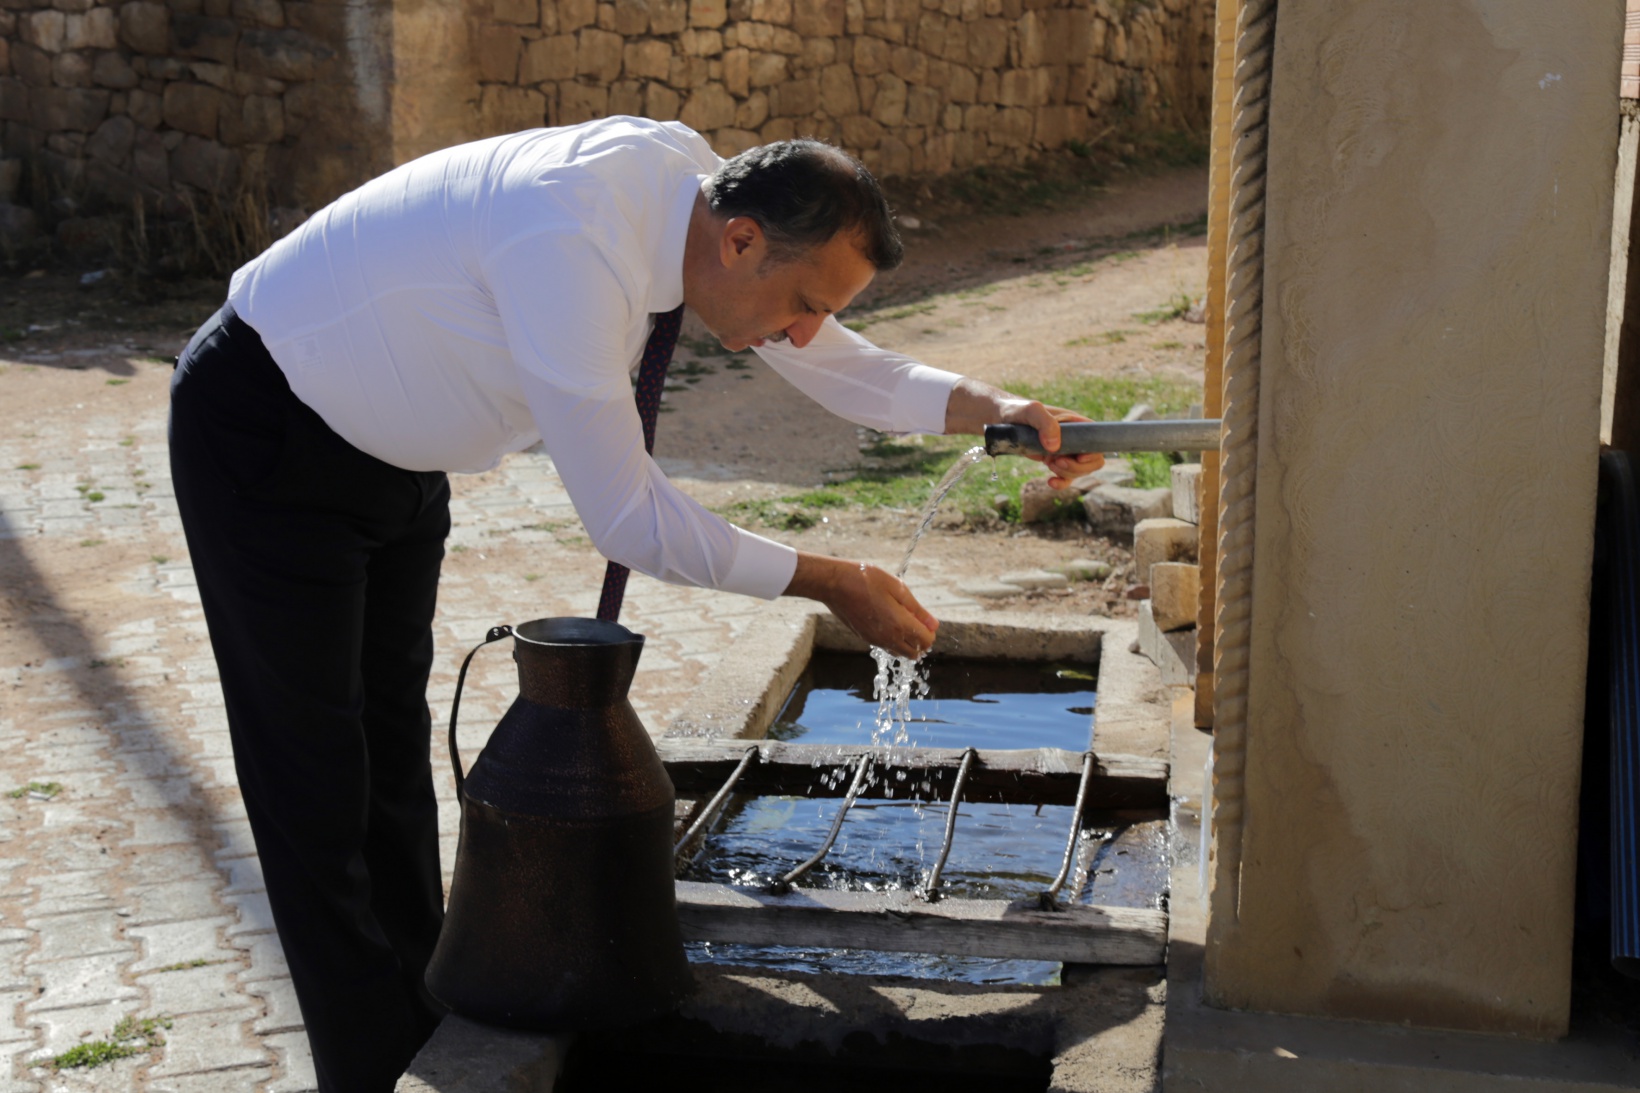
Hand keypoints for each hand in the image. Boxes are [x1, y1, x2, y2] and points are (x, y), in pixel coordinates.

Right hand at [784, 552, 937, 658]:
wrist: (834, 584)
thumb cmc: (866, 580)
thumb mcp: (897, 588)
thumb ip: (917, 609)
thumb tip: (934, 625)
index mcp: (899, 625)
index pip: (926, 642)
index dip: (930, 631)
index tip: (924, 617)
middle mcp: (888, 638)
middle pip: (915, 653)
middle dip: (921, 640)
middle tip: (916, 620)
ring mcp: (875, 640)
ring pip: (900, 653)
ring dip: (907, 642)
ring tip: (902, 620)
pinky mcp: (865, 638)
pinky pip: (886, 647)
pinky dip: (893, 641)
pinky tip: (887, 622)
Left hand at [998, 399, 1105, 488]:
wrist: (1004, 419)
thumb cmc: (1018, 410)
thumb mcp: (1031, 410)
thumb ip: (1045, 423)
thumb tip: (1055, 446)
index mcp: (1077, 423)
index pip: (1097, 441)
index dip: (1093, 454)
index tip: (1077, 457)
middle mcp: (1076, 438)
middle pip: (1093, 461)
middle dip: (1077, 467)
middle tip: (1056, 461)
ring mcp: (1066, 451)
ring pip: (1080, 471)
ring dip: (1066, 473)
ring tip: (1048, 462)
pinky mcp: (1055, 460)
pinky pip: (1066, 477)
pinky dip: (1061, 483)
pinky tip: (1050, 481)